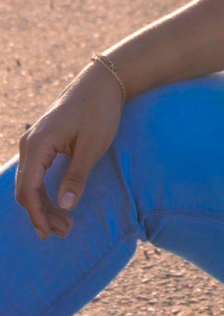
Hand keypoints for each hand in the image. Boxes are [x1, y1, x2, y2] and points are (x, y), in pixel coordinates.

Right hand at [15, 63, 123, 239]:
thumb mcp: (92, 146)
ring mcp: (34, 142)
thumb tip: (65, 205)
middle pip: (27, 189)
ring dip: (44, 204)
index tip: (49, 233)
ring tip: (64, 223)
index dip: (36, 214)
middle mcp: (29, 144)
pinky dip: (46, 190)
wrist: (103, 82)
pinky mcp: (44, 142)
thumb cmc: (99, 111)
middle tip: (63, 232)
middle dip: (42, 213)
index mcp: (37, 145)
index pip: (28, 189)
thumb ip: (77, 175)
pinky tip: (58, 202)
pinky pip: (37, 172)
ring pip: (32, 182)